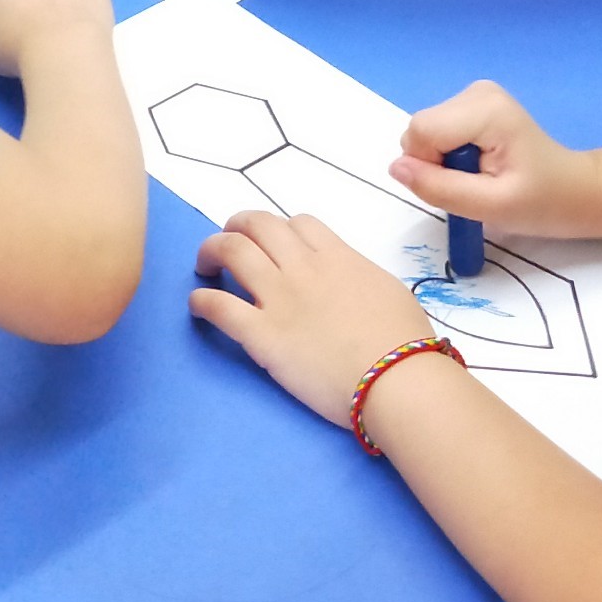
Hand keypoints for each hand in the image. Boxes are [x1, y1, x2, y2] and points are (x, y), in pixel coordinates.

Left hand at [190, 212, 434, 426]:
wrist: (397, 378)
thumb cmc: (405, 341)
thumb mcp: (387, 290)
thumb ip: (359, 277)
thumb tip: (349, 281)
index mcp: (336, 256)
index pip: (297, 223)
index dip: (279, 229)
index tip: (274, 243)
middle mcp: (302, 267)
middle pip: (257, 224)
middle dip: (237, 226)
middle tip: (228, 241)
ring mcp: (279, 297)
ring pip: (231, 250)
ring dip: (211, 251)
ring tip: (205, 265)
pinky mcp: (262, 335)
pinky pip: (219, 306)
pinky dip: (201, 300)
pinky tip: (197, 306)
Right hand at [391, 81, 601, 239]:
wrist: (576, 192)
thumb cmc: (542, 202)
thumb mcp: (490, 206)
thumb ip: (439, 187)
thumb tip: (396, 168)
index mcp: (485, 109)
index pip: (421, 132)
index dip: (428, 167)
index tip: (462, 186)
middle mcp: (476, 92)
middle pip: (422, 129)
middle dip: (435, 163)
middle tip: (475, 184)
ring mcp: (476, 94)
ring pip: (426, 131)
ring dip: (443, 161)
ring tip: (482, 176)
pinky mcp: (474, 103)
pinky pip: (437, 130)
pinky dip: (450, 153)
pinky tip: (481, 164)